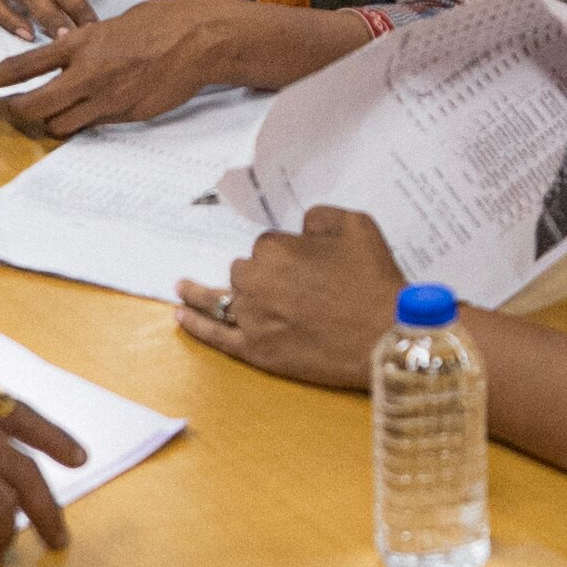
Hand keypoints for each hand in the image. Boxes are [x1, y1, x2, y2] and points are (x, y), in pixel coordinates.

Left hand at [0, 0, 222, 137]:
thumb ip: (85, 42)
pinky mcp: (126, 116)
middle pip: (34, 107)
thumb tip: (65, 50)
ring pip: (61, 125)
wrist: (200, 41)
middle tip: (17, 108)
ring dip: (55, 121)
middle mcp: (87, 75)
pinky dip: (91, 118)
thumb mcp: (113, 24)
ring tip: (64, 107)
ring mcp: (107, 100)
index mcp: (80, 44)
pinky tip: (106, 102)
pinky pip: (96, 125)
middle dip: (20, 112)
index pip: (24, 65)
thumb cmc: (160, 22)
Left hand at [175, 206, 405, 388]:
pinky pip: (215, 335)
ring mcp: (252, 318)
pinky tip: (180, 315)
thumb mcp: (357, 225)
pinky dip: (194, 324)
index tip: (307, 265)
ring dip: (201, 291)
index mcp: (276, 249)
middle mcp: (255, 281)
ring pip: (219, 298)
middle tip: (290, 287)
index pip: (268, 245)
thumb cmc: (374, 282)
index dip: (289, 254)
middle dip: (261, 274)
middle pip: (244, 270)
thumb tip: (301, 228)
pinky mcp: (255, 350)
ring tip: (182, 287)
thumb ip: (320, 216)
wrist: (385, 337)